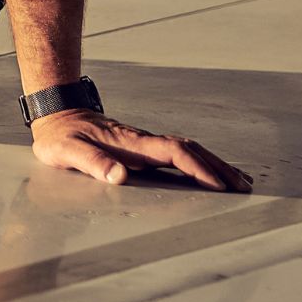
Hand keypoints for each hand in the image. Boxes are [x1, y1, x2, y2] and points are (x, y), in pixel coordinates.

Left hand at [31, 108, 251, 192]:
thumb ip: (92, 163)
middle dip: (218, 168)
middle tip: (244, 187)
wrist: (57, 115)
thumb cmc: (60, 136)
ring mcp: (146, 144)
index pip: (173, 152)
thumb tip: (119, 177)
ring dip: (215, 165)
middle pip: (191, 150)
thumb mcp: (67, 151)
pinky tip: (211, 174)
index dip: (197, 168)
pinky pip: (179, 155)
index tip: (218, 185)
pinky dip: (201, 164)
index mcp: (131, 143)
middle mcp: (144, 141)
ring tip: (241, 182)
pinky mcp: (144, 149)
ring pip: (189, 151)